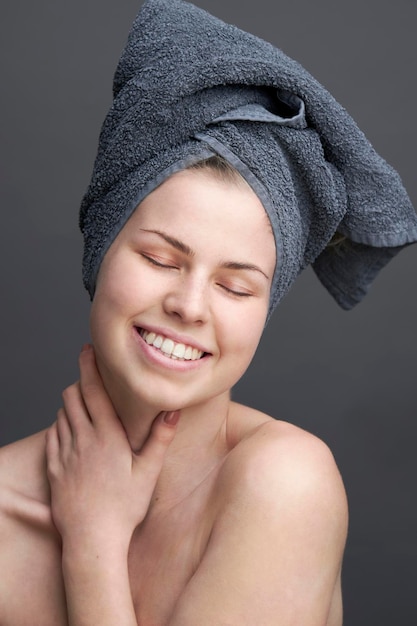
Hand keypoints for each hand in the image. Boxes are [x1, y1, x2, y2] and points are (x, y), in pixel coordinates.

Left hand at [45, 344, 178, 550]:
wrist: (92, 540)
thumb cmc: (125, 507)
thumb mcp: (149, 472)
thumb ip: (161, 438)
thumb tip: (173, 410)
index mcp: (107, 436)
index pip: (93, 390)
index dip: (89, 366)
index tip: (87, 349)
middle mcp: (82, 439)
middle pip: (71, 396)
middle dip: (78, 383)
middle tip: (90, 382)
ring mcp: (65, 454)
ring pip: (61, 415)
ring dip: (70, 405)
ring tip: (84, 408)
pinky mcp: (53, 469)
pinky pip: (52, 437)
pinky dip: (60, 427)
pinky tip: (71, 433)